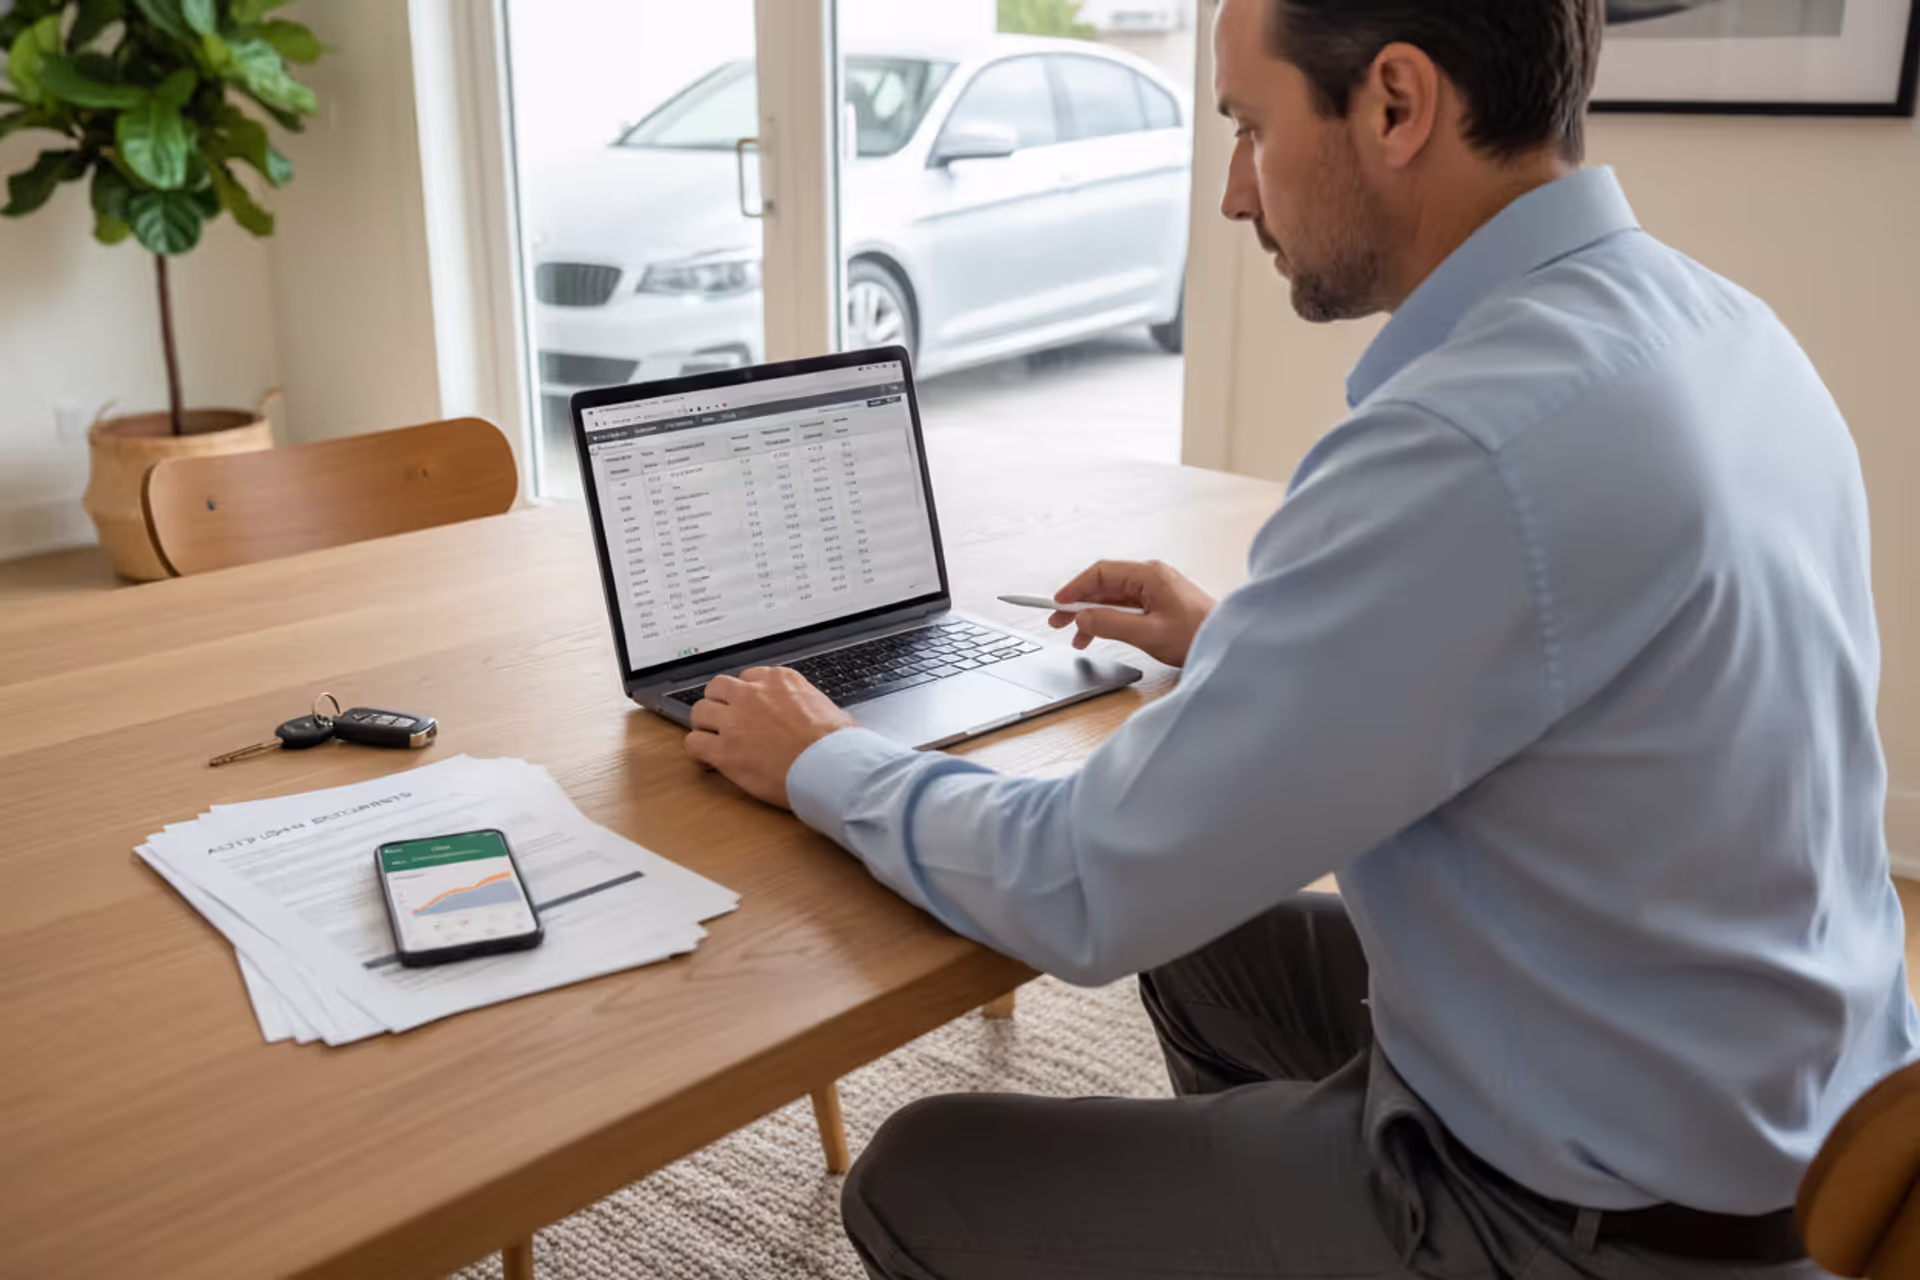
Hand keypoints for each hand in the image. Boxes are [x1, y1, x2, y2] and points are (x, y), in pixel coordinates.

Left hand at [683, 667, 856, 807]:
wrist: (831, 767)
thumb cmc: (838, 744)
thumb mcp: (831, 709)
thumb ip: (811, 706)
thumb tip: (818, 717)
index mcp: (780, 681)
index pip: (749, 677)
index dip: (747, 696)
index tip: (749, 709)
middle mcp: (753, 695)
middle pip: (717, 688)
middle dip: (719, 704)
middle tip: (726, 722)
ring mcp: (735, 721)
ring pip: (699, 711)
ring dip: (705, 725)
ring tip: (714, 741)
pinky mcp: (724, 751)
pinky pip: (694, 743)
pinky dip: (698, 752)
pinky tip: (708, 762)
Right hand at [1048, 559, 1216, 667]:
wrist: (1230, 643)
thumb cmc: (1197, 635)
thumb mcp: (1149, 633)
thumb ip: (1111, 624)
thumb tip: (1082, 618)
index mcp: (1149, 575)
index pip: (1101, 573)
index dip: (1075, 588)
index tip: (1057, 604)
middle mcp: (1151, 577)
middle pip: (1104, 585)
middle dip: (1079, 604)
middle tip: (1058, 623)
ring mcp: (1156, 590)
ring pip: (1113, 598)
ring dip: (1092, 616)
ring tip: (1077, 638)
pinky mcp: (1159, 604)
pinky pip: (1126, 608)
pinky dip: (1108, 620)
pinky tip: (1099, 635)